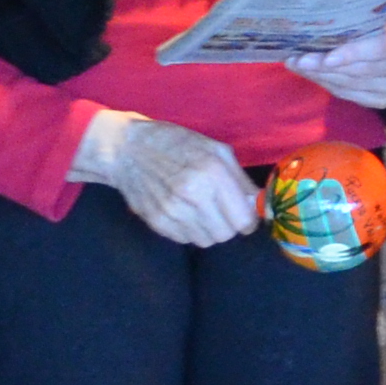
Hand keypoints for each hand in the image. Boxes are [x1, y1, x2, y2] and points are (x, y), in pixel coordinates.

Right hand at [79, 109, 260, 246]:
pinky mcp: (157, 222)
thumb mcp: (215, 149)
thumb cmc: (176, 144)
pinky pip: (186, 240)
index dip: (248, 220)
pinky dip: (190, 230)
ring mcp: (172, 210)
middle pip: (226, 234)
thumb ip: (240, 179)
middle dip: (229, 225)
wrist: (127, 149)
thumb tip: (257, 205)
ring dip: (209, 229)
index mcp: (212, 172)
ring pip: (206, 241)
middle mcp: (193, 194)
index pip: (242, 219)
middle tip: (221, 210)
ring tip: (201, 209)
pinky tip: (184, 212)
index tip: (244, 214)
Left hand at [289, 12, 385, 111]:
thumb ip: (354, 17)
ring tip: (297, 64)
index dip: (352, 53)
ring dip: (320, 75)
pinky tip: (310, 73)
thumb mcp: (371, 13)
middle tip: (298, 59)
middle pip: (360, 70)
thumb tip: (316, 16)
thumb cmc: (376, 21)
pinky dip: (326, 84)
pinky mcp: (383, 101)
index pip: (380, 48)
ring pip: (351, 84)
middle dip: (325, 66)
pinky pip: (348, 94)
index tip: (326, 57)